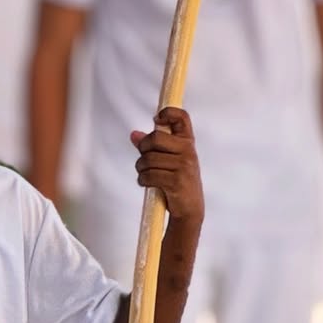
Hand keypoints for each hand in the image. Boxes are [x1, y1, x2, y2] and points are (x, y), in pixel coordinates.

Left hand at [130, 106, 203, 224]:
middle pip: (156, 138)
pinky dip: (142, 180)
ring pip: (148, 159)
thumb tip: (134, 135)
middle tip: (143, 159)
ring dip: (140, 168)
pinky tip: (146, 183)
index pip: (182, 117)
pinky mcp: (176, 182)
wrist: (189, 209)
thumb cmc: (177, 182)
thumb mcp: (169, 161)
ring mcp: (183, 166)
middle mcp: (188, 151)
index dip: (168, 113)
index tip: (156, 120)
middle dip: (143, 148)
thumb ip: (152, 147)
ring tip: (144, 174)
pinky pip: (149, 175)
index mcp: (187, 142)